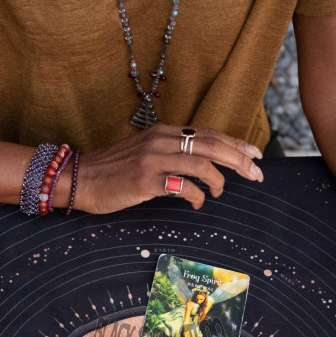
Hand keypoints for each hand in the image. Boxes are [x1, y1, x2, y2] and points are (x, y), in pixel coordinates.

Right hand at [72, 124, 262, 213]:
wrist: (79, 178)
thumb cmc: (112, 170)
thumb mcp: (144, 152)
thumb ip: (170, 152)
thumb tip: (200, 163)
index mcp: (163, 132)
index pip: (208, 133)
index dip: (235, 143)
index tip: (254, 154)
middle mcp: (161, 141)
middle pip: (212, 144)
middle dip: (239, 159)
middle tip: (256, 173)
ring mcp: (153, 159)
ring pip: (202, 163)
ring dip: (219, 180)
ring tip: (220, 192)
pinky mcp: (146, 180)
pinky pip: (183, 186)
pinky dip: (198, 196)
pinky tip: (197, 204)